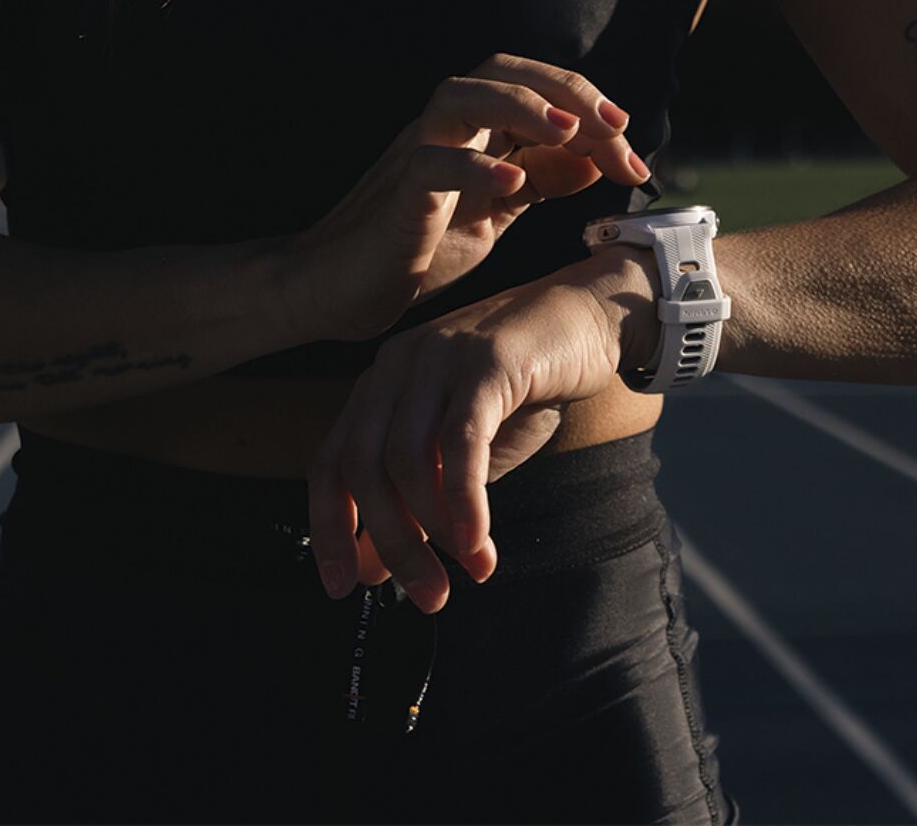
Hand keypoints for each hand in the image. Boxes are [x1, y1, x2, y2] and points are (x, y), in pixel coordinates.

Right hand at [279, 54, 649, 344]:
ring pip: (458, 96)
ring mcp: (415, 156)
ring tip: (569, 131)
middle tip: (614, 126)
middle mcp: (443, 129)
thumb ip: (540, 180)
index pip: (532, 86)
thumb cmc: (417, 246)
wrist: (340, 289)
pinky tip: (515, 183)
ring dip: (520, 105)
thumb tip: (597, 159)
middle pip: (500, 71)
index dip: (586, 102)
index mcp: (472, 130)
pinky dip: (474, 167)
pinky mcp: (398, 196)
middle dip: (564, 90)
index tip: (630, 145)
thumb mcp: (495, 214)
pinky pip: (430, 163)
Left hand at [306, 255, 650, 613]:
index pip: (331, 463)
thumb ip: (415, 503)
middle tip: (428, 596)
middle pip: (365, 467)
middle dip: (391, 543)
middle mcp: (397, 366)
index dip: (331, 529)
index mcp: (380, 386)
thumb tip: (369, 570)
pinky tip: (479, 540)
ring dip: (433, 530)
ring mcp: (438, 356)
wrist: (586, 320)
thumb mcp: (459, 453)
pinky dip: (464, 498)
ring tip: (468, 570)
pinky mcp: (485, 359)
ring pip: (407, 458)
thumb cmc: (521, 390)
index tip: (344, 589)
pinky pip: (461, 439)